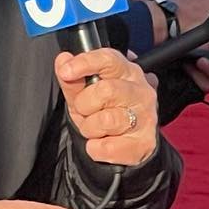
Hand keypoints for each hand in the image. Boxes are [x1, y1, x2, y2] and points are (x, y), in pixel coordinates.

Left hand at [56, 48, 157, 165]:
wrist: (126, 146)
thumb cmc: (105, 113)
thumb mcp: (84, 95)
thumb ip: (73, 79)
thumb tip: (63, 60)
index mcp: (126, 72)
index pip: (109, 59)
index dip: (86, 63)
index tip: (66, 71)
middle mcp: (140, 91)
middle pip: (106, 90)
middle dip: (85, 104)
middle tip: (85, 111)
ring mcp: (146, 116)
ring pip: (106, 120)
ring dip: (90, 128)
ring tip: (96, 129)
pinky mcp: (144, 142)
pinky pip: (107, 147)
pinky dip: (96, 148)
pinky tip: (103, 142)